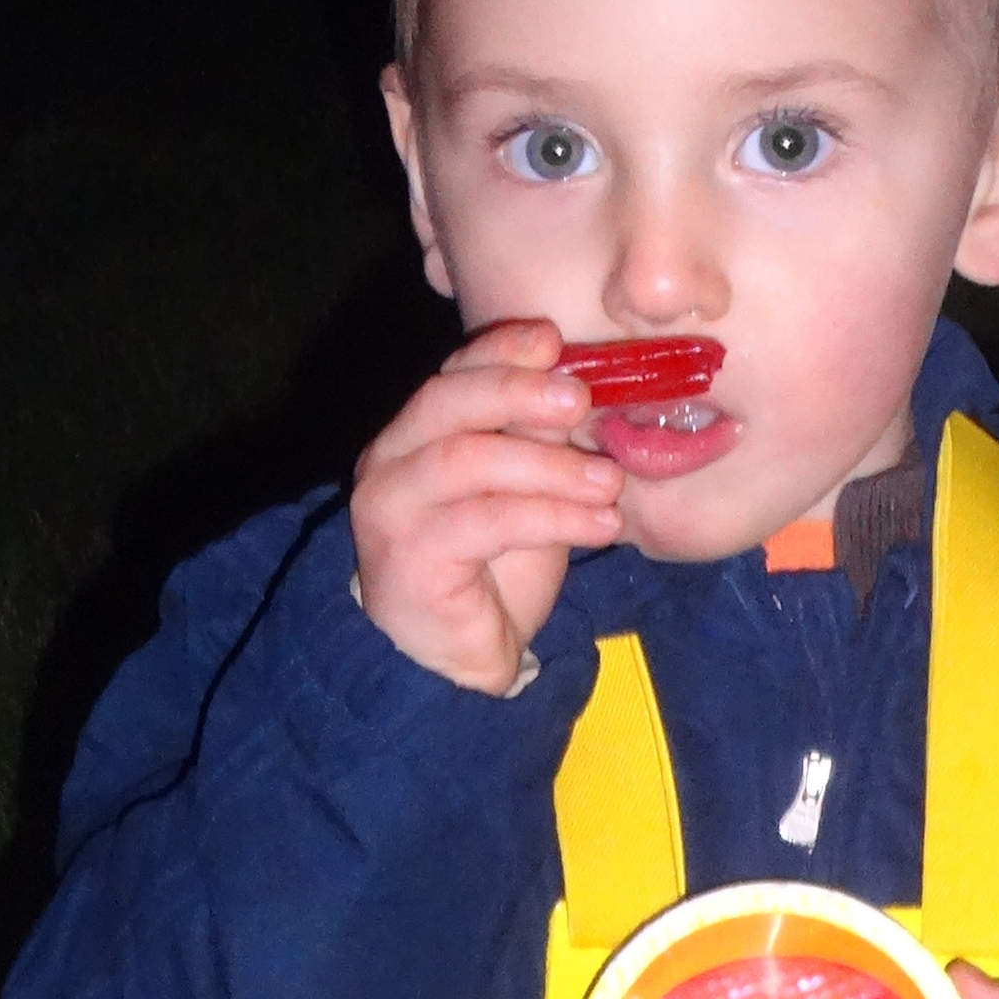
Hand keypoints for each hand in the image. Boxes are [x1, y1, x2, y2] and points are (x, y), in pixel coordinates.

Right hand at [348, 317, 621, 694]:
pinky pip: (486, 522)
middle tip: (581, 398)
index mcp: (417, 433)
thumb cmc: (492, 570)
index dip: (501, 350)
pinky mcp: (409, 559)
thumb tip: (583, 385)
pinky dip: (551, 517)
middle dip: (518, 392)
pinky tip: (600, 525)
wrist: (459, 660)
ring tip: (609, 482)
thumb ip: (538, 440)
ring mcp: (392, 510)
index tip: (552, 338)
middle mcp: (390, 461)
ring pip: (468, 461)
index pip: (452, 373)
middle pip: (447, 402)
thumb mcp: (525, 490)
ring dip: (549, 467)